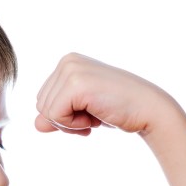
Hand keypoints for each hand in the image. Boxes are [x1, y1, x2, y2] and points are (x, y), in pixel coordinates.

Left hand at [34, 53, 180, 137]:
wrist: (149, 110)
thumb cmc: (118, 110)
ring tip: (96, 115)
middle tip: (93, 116)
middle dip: (65, 120)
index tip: (89, 112)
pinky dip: (73, 125)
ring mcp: (71, 70)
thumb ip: (57, 116)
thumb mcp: (82, 112)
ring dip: (70, 124)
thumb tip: (37, 124)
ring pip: (46, 111)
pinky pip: (54, 116)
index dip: (63, 116)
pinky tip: (95, 118)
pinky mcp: (76, 84)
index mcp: (67, 63)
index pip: (43, 100)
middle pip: (41, 105)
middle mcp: (67, 61)